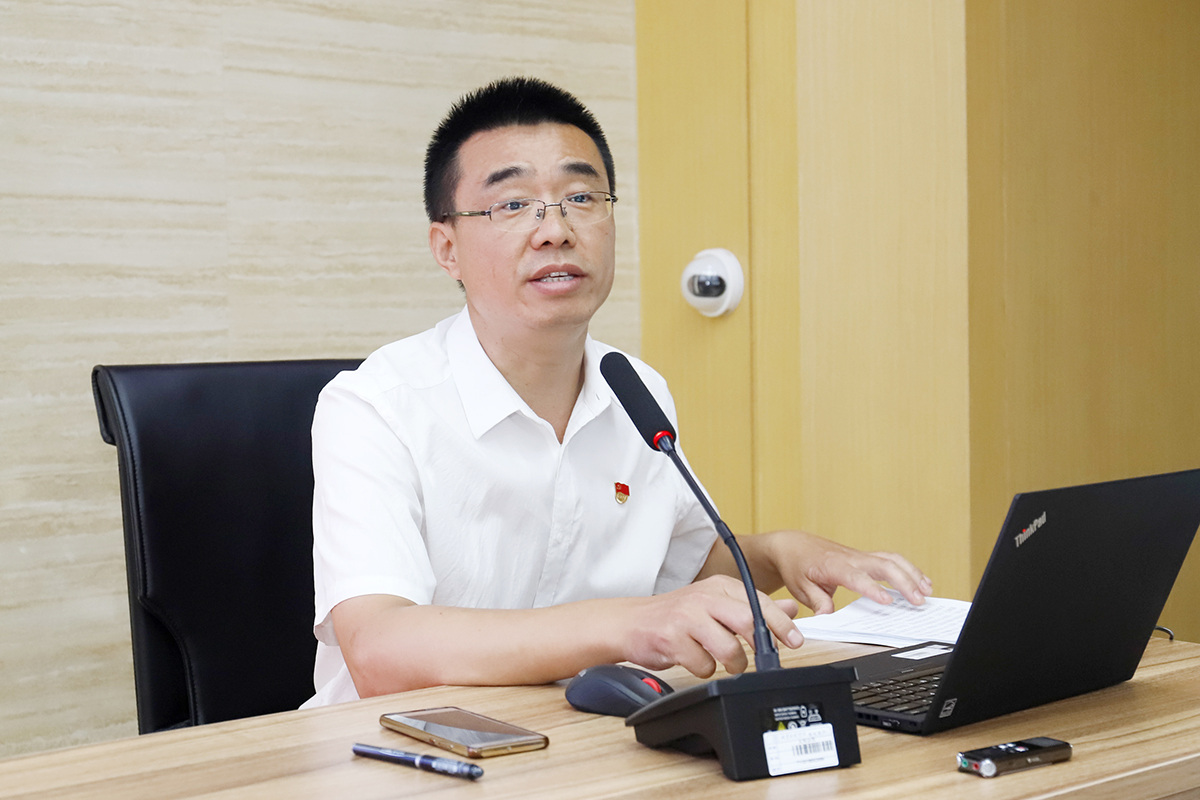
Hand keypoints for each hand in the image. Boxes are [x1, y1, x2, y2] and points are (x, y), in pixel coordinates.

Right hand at [620, 575, 802, 678]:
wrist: (631, 622)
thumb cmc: (676, 615)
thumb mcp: (716, 604)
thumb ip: (752, 607)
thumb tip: (791, 610)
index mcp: (718, 586)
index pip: (758, 601)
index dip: (780, 623)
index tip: (795, 640)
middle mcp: (703, 597)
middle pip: (747, 621)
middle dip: (761, 644)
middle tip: (765, 658)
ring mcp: (686, 618)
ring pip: (728, 648)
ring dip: (733, 663)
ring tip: (725, 661)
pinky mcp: (672, 639)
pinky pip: (704, 665)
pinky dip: (705, 669)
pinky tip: (696, 660)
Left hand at [759, 530, 931, 614]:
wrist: (793, 545)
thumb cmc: (798, 566)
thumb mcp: (800, 588)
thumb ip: (817, 602)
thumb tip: (828, 616)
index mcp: (833, 566)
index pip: (856, 577)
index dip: (873, 589)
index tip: (887, 601)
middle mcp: (850, 558)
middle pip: (883, 565)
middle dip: (904, 582)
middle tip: (918, 601)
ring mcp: (860, 556)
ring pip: (891, 560)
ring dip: (911, 574)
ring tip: (927, 591)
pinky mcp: (865, 557)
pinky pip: (890, 560)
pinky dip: (908, 569)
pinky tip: (920, 581)